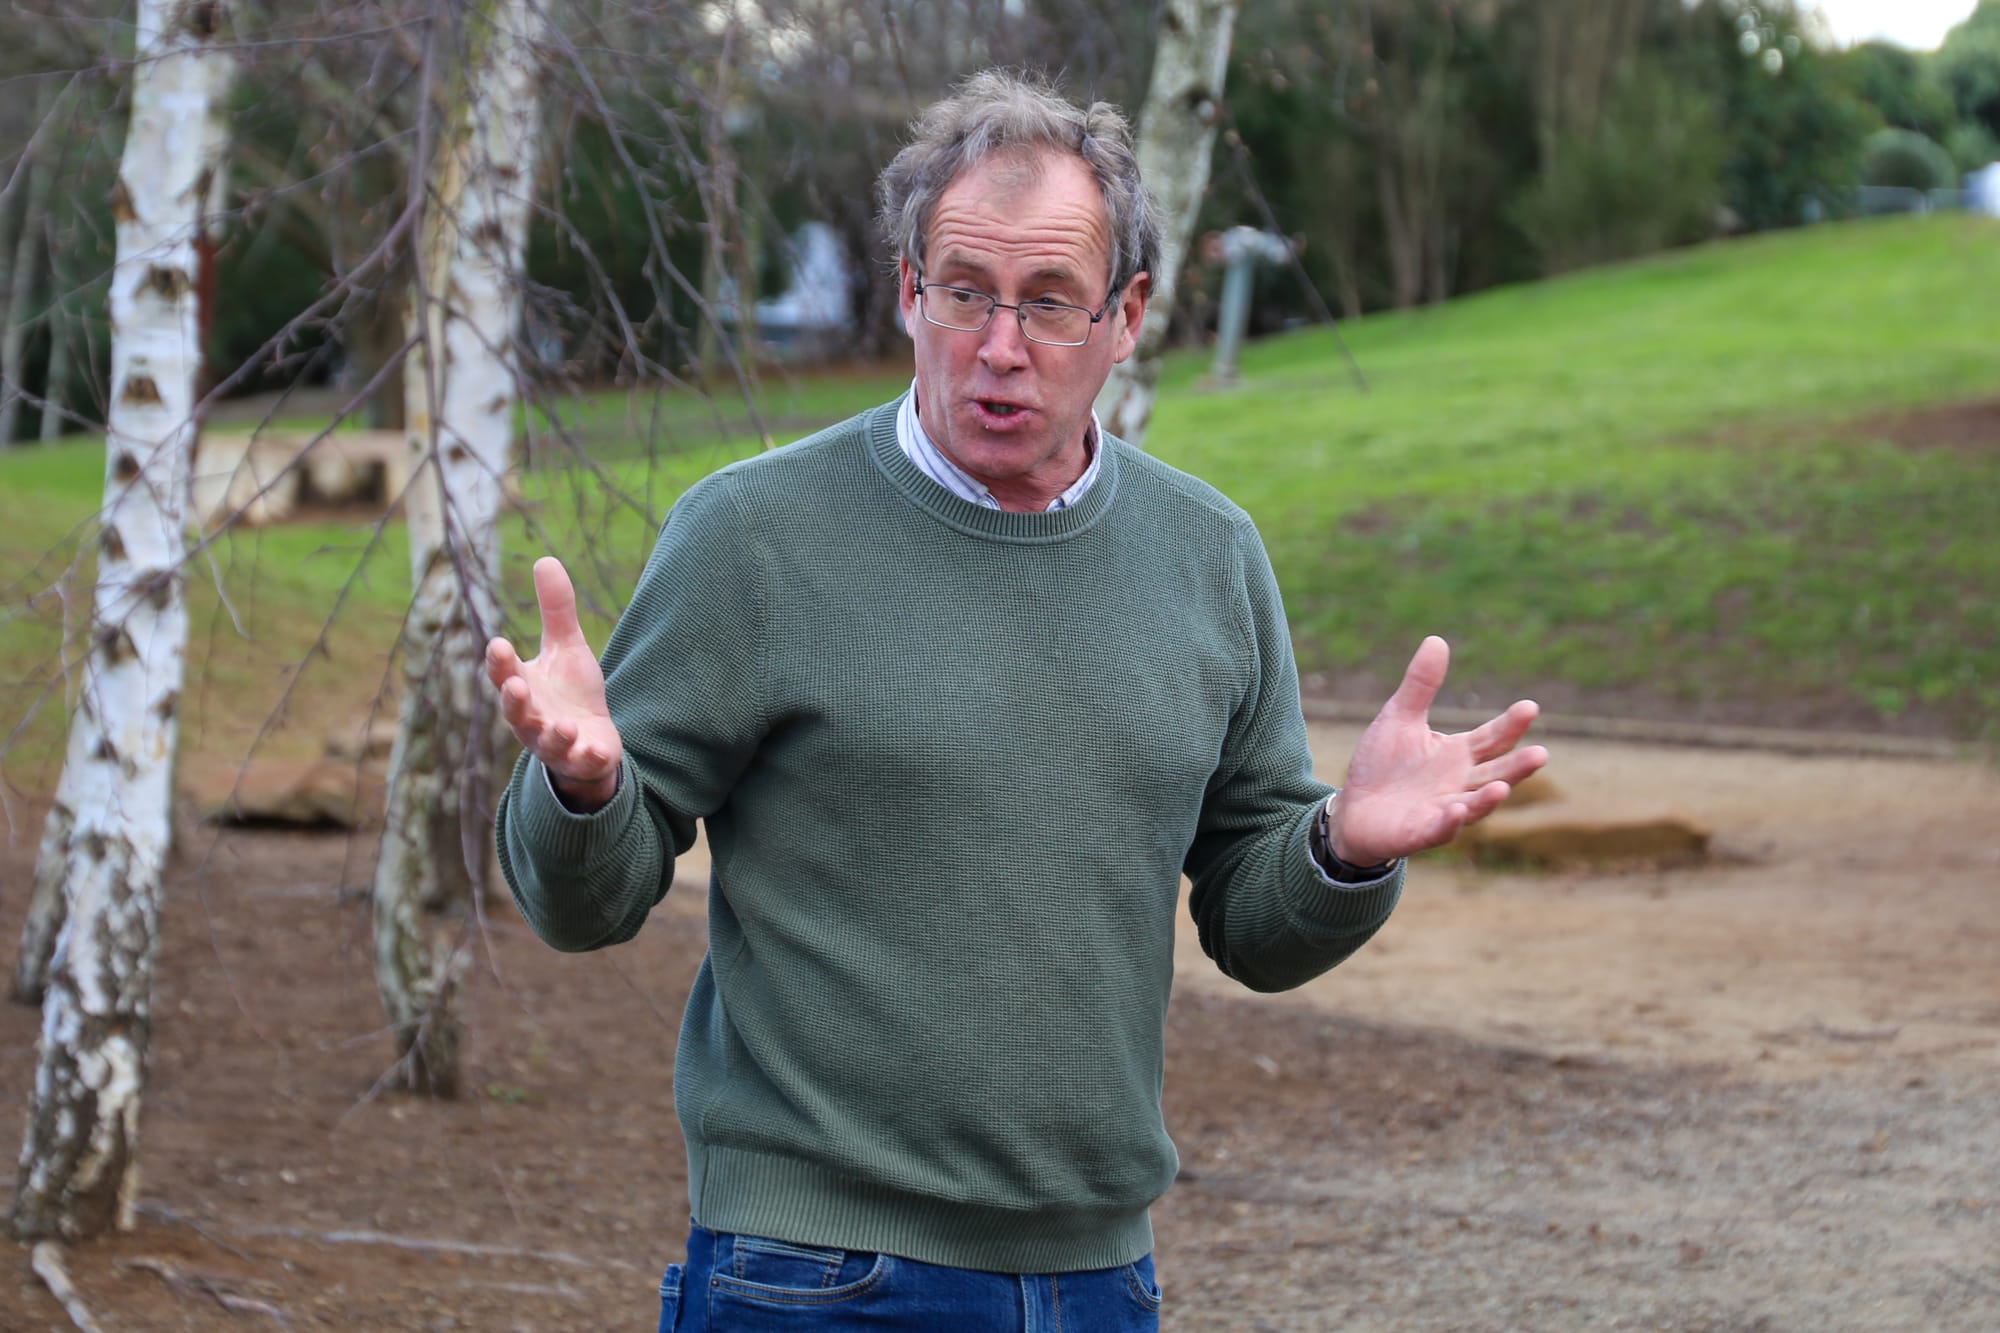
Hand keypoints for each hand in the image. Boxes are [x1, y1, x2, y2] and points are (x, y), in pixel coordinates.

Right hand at [486, 557, 624, 809]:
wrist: (589, 740)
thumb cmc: (569, 692)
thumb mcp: (566, 647)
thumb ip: (555, 610)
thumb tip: (545, 559)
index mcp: (523, 688)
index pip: (504, 675)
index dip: (500, 662)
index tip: (499, 644)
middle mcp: (532, 719)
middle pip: (517, 713)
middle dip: (515, 702)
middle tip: (515, 687)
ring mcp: (555, 743)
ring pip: (547, 743)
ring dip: (554, 735)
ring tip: (565, 726)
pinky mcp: (581, 760)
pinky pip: (582, 762)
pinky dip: (588, 757)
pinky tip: (597, 751)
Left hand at [1327, 636, 1545, 866]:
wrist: (1354, 810)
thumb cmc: (1383, 764)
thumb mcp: (1400, 718)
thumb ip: (1420, 685)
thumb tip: (1437, 639)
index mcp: (1459, 755)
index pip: (1492, 739)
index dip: (1511, 725)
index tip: (1530, 706)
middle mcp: (1459, 784)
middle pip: (1495, 774)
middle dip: (1517, 767)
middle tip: (1541, 753)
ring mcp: (1443, 811)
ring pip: (1474, 806)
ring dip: (1489, 798)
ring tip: (1502, 787)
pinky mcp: (1420, 833)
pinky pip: (1439, 829)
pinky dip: (1449, 822)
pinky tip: (1456, 811)